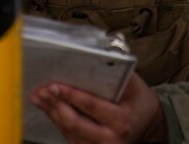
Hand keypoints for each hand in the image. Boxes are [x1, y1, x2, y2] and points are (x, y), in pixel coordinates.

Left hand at [29, 72, 167, 142]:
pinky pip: (69, 137)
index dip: (70, 96)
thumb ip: (118, 71)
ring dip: (52, 113)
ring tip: (39, 97)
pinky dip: (57, 121)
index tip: (54, 86)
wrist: (149, 126)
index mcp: (121, 120)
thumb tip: (98, 52)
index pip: (91, 106)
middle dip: (55, 105)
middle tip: (42, 90)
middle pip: (74, 123)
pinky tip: (48, 108)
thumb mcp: (135, 84)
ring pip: (68, 131)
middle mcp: (110, 139)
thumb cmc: (139, 101)